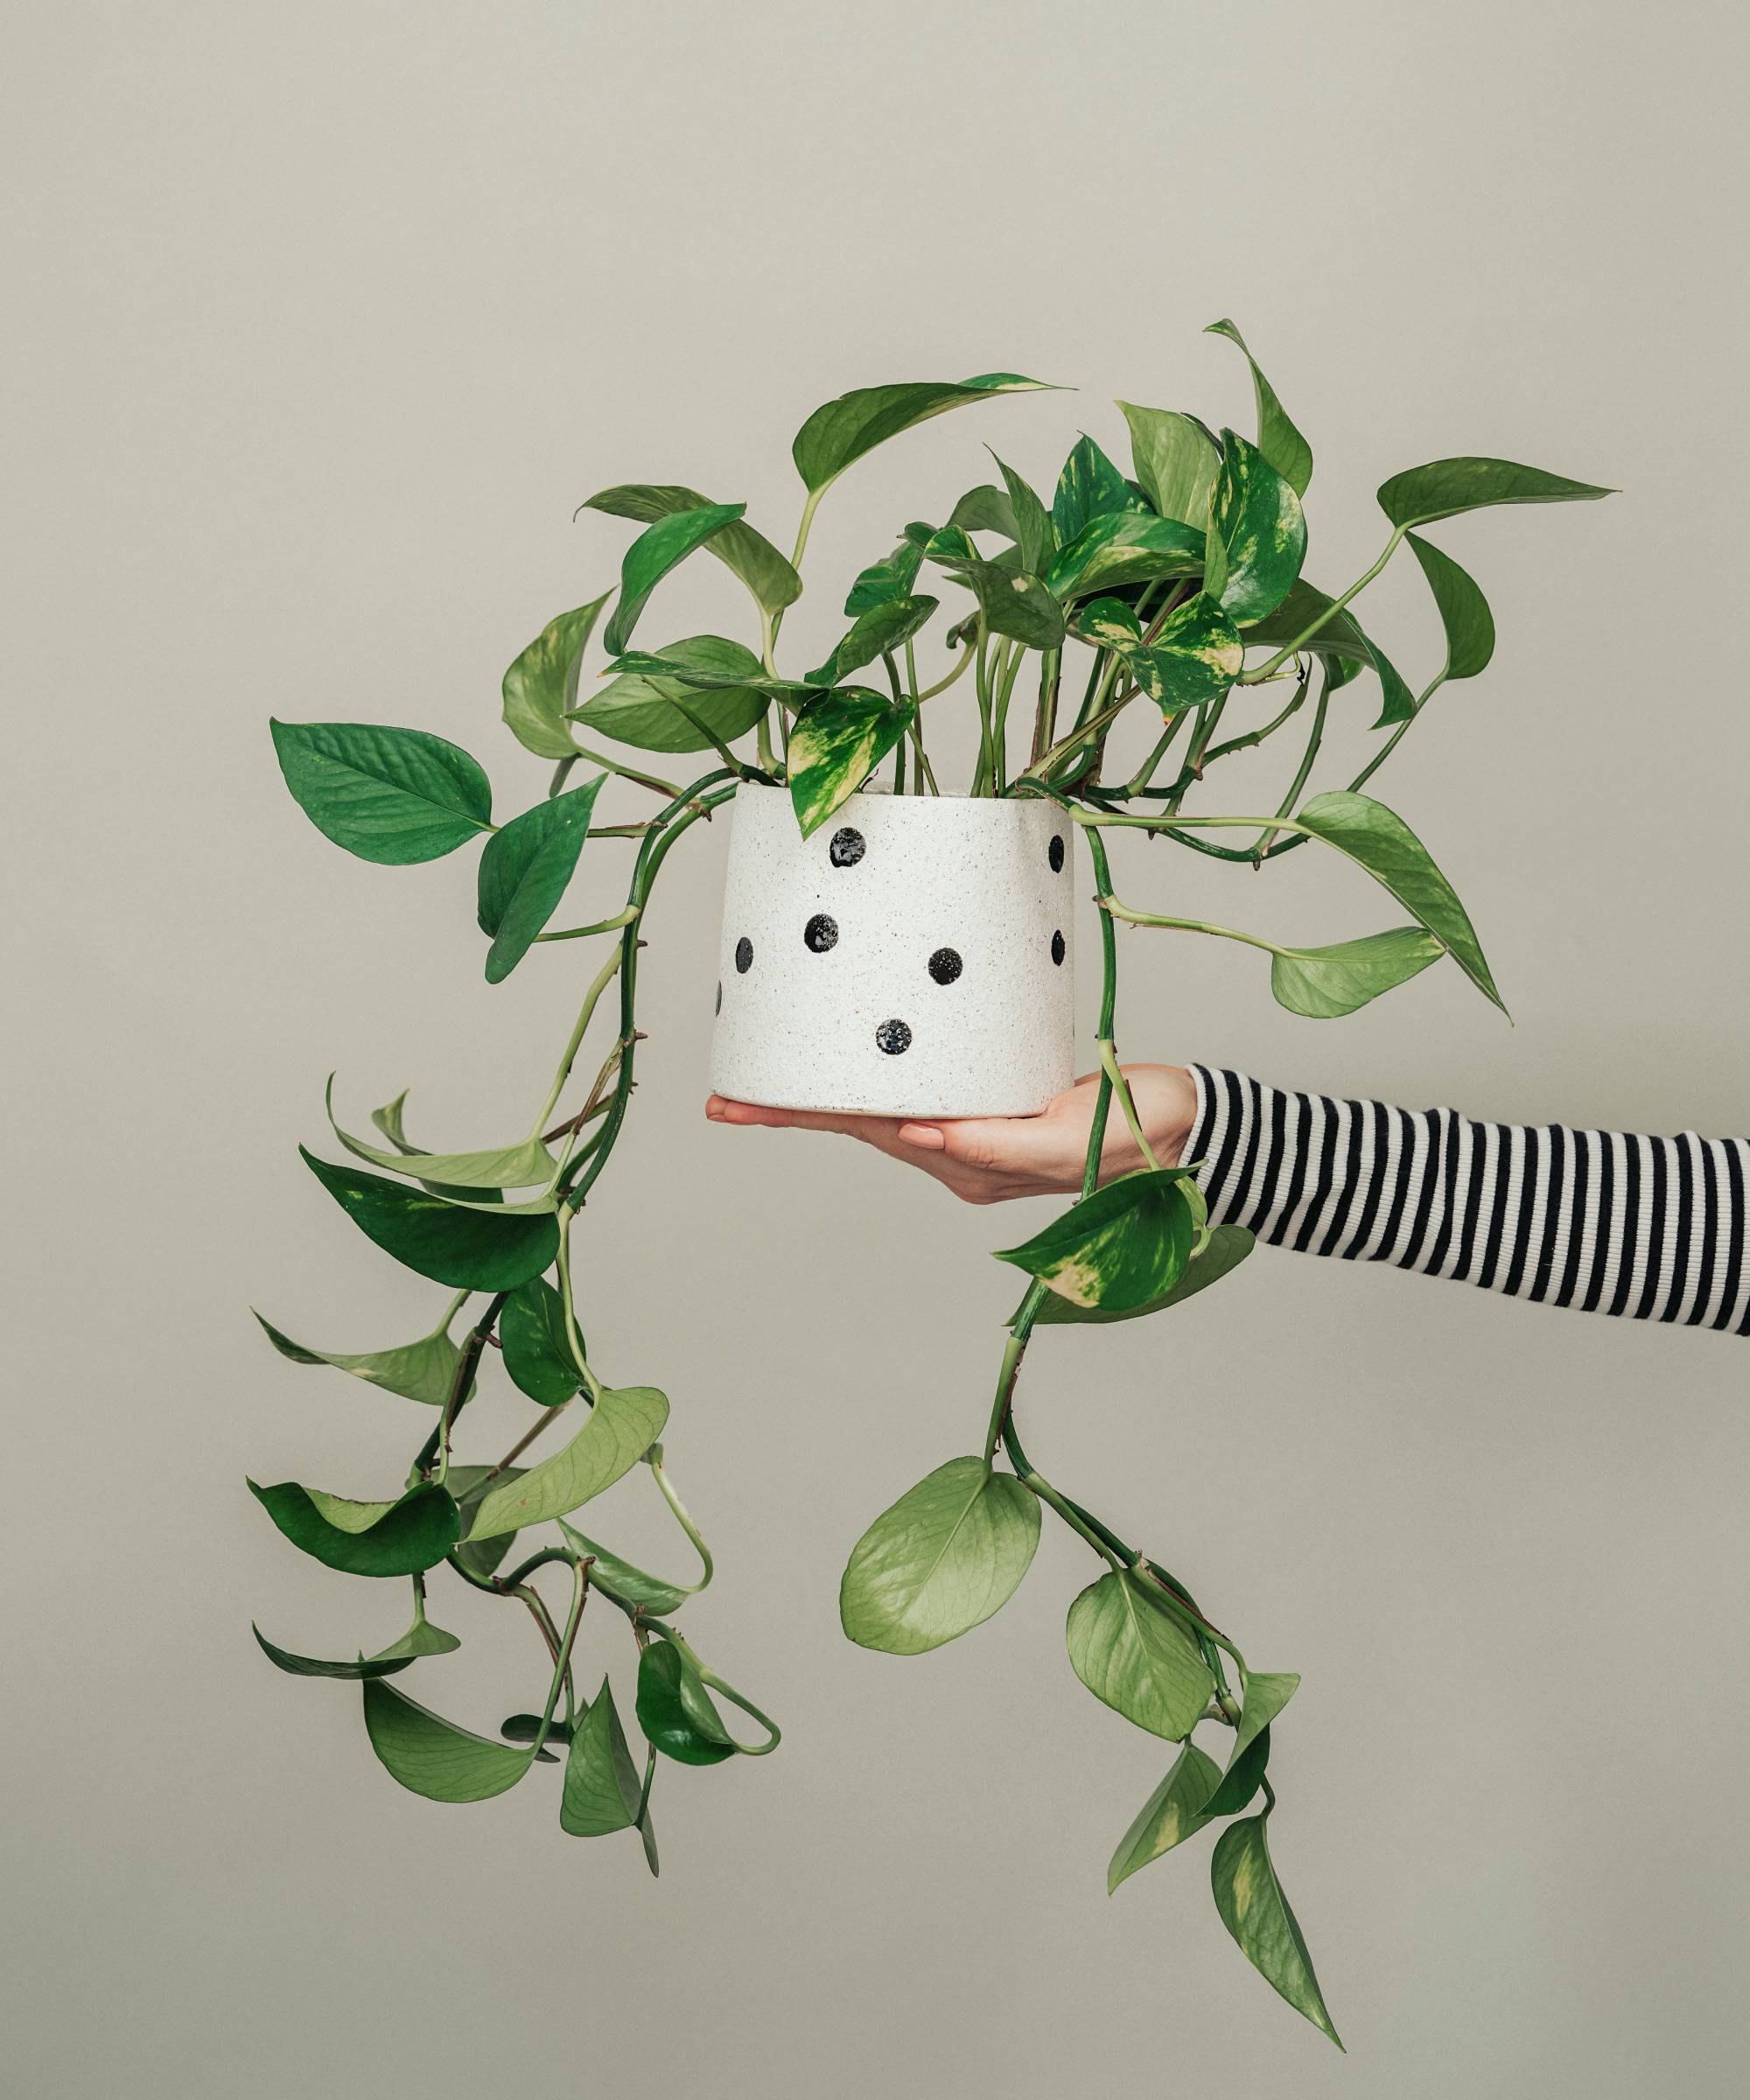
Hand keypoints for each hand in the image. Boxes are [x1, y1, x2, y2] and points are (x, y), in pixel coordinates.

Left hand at [704, 1064, 1196, 1205]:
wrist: (1193, 1126)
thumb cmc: (1141, 1134)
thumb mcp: (1070, 1140)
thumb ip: (997, 1144)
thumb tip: (921, 1134)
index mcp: (972, 1165)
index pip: (868, 1131)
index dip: (801, 1115)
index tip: (739, 1107)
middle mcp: (963, 1154)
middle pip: (862, 1123)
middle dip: (793, 1109)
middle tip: (725, 1097)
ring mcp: (978, 1132)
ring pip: (886, 1108)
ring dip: (830, 1095)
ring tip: (772, 1076)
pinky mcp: (999, 1104)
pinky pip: (923, 1089)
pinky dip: (879, 1074)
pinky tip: (858, 1057)